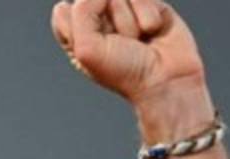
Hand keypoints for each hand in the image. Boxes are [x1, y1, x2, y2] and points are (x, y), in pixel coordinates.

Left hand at [51, 0, 213, 139]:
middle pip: (92, 0)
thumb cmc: (125, 72)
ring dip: (129, 21)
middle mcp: (98, 22)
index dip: (79, 24)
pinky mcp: (147, 5)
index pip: (64, 11)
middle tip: (120, 44)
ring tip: (137, 40)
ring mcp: (123, 12)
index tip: (95, 45)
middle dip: (108, 23)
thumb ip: (81, 12)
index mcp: (76, 36)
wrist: (166, 79)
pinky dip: (147, 14)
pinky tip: (151, 32)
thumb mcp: (87, 48)